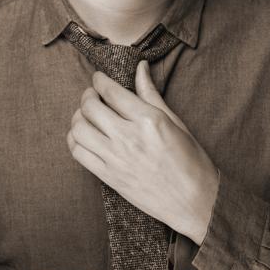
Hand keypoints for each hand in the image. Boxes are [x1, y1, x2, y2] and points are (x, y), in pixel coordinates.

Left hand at [67, 61, 219, 244]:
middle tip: (92, 96)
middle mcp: (129, 138)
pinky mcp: (109, 177)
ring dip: (78, 117)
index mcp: (149, 120)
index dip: (99, 80)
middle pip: (90, 107)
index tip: (98, 78)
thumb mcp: (175, 122)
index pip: (111, 92)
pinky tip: (83, 136)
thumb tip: (140, 68)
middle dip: (87, 96)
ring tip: (86, 115)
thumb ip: (151, 94)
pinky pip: (78, 153)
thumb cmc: (191, 161)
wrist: (195, 202)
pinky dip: (75, 140)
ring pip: (79, 129)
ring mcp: (117, 159)